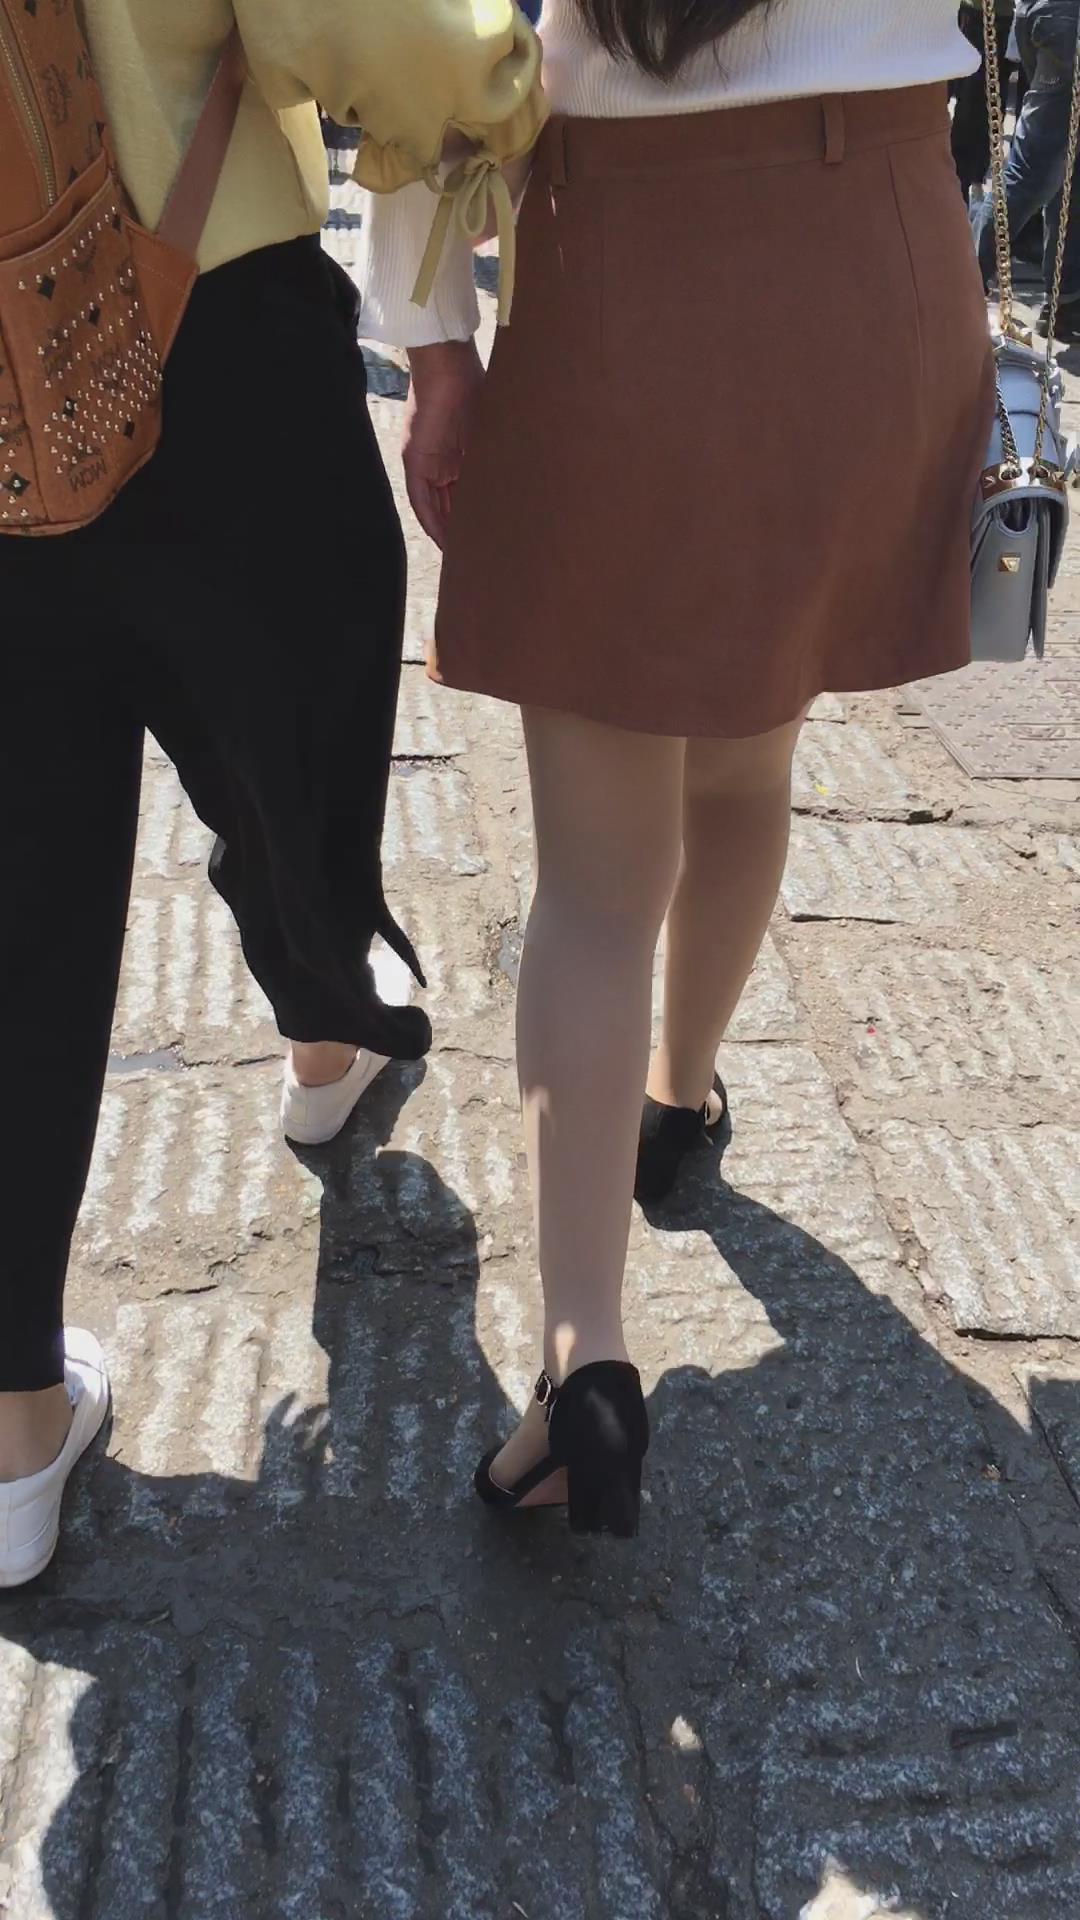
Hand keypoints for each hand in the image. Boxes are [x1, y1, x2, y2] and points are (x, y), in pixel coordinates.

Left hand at [403, 341, 484, 548]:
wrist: (450, 367)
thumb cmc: (478, 392)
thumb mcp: (494, 436)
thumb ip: (500, 462)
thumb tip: (527, 490)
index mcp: (462, 457)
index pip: (467, 497)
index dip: (477, 520)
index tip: (492, 542)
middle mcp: (443, 464)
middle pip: (451, 507)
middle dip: (463, 533)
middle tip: (479, 557)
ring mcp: (428, 464)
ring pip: (436, 508)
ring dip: (448, 533)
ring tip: (465, 557)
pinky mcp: (416, 461)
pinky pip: (421, 501)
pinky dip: (432, 521)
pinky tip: (444, 541)